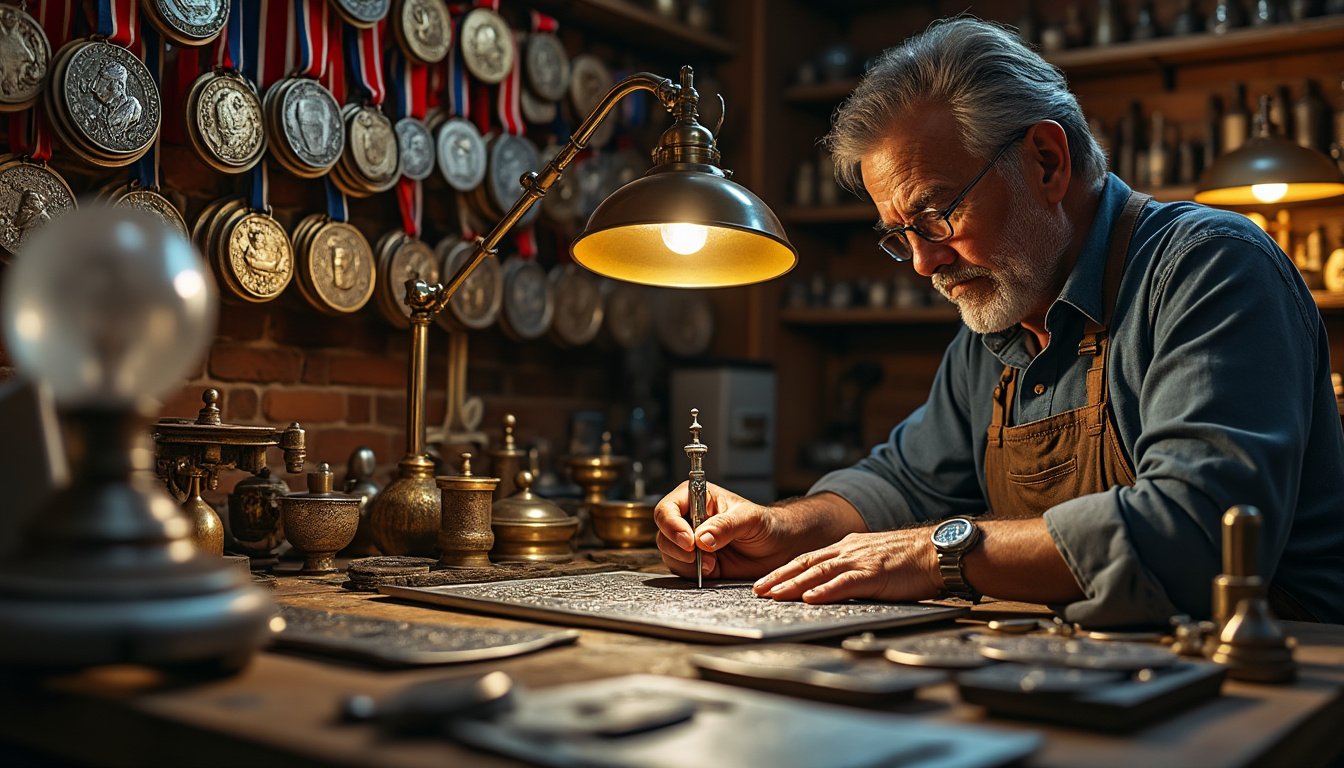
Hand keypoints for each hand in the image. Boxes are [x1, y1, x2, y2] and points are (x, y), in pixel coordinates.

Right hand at [653, 482, 837, 580]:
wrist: (777, 549)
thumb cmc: (765, 524)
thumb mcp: (749, 519)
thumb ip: (725, 526)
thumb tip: (702, 539)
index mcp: (696, 498)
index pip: (668, 509)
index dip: (672, 525)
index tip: (689, 541)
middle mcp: (688, 518)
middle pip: (663, 533)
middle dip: (679, 548)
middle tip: (700, 557)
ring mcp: (689, 542)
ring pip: (669, 553)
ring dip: (686, 563)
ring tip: (712, 564)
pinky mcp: (694, 562)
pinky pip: (680, 569)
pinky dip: (692, 573)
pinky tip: (712, 569)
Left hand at [751, 528, 942, 603]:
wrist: (937, 550)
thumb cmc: (910, 558)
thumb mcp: (874, 558)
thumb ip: (853, 567)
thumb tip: (834, 583)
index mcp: (848, 547)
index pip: (808, 559)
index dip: (784, 570)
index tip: (765, 582)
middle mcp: (849, 550)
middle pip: (806, 564)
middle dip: (779, 577)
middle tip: (757, 590)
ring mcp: (861, 561)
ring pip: (819, 572)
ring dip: (794, 584)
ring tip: (774, 595)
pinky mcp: (875, 574)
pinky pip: (845, 582)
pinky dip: (825, 590)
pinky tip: (810, 598)